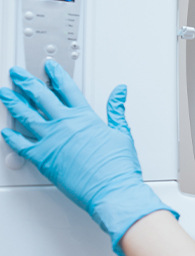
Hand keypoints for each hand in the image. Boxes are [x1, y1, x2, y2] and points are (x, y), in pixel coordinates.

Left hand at [0, 61, 177, 255]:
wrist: (112, 189)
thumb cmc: (118, 167)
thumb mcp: (122, 133)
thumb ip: (116, 110)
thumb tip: (119, 92)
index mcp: (85, 117)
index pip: (67, 88)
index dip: (56, 74)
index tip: (48, 66)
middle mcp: (65, 125)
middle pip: (41, 97)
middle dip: (26, 82)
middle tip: (17, 74)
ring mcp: (51, 141)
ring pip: (26, 116)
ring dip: (13, 103)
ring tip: (5, 94)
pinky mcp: (42, 158)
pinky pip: (21, 145)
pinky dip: (11, 137)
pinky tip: (6, 131)